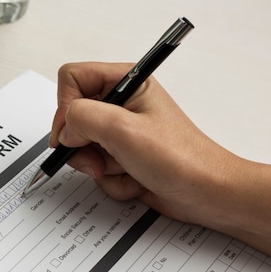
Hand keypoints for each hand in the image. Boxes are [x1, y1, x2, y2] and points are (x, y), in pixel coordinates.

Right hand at [50, 62, 240, 225]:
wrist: (206, 193)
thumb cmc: (180, 158)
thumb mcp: (123, 129)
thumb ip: (83, 118)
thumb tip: (64, 129)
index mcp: (126, 82)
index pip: (73, 79)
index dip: (66, 107)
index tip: (72, 132)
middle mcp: (122, 104)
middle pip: (73, 118)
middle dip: (83, 145)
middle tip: (99, 157)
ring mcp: (121, 132)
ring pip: (83, 147)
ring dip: (100, 166)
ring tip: (126, 169)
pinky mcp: (123, 157)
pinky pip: (97, 168)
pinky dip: (112, 180)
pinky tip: (135, 179)